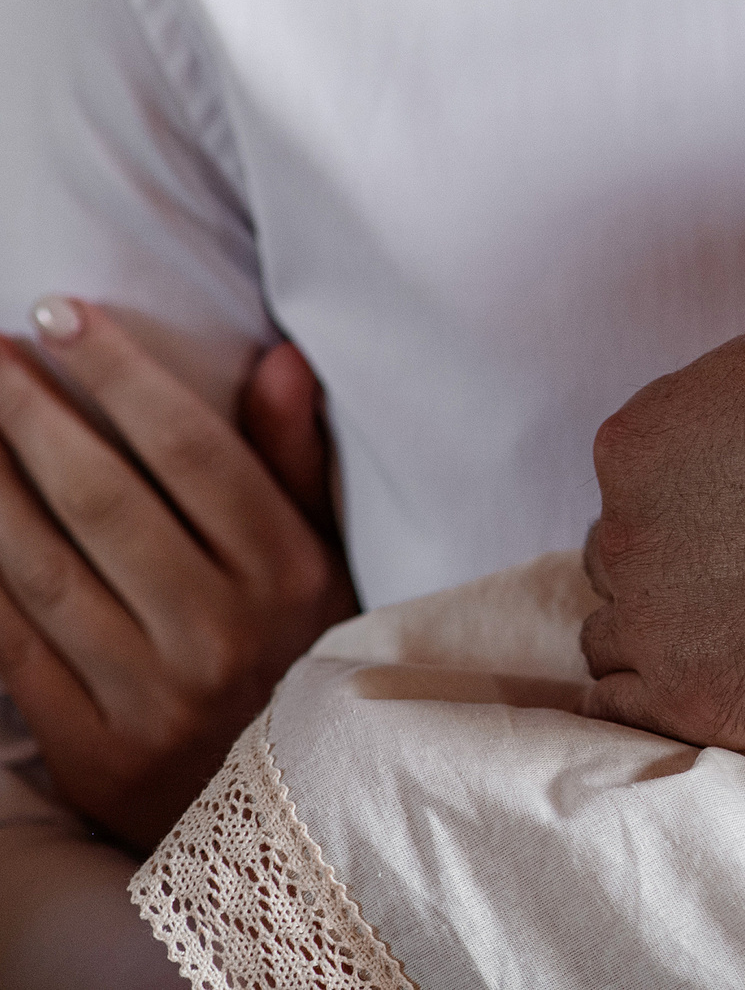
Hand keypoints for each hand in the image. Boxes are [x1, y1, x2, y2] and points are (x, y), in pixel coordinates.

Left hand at [0, 300, 354, 850]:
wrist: (284, 819)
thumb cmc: (302, 660)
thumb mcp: (325, 561)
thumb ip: (295, 463)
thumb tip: (278, 360)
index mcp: (291, 574)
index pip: (192, 452)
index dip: (121, 376)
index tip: (62, 315)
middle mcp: (225, 631)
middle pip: (104, 500)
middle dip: (31, 413)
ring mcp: (155, 695)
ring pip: (42, 568)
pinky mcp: (94, 748)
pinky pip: (11, 645)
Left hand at [579, 314, 744, 747]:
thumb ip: (731, 397)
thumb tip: (738, 422)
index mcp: (638, 444)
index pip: (631, 484)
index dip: (688, 497)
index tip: (740, 510)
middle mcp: (625, 534)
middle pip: (621, 557)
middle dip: (674, 561)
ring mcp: (654, 622)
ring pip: (614, 633)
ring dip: (663, 630)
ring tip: (739, 629)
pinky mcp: (692, 698)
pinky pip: (623, 708)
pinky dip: (654, 695)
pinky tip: (705, 679)